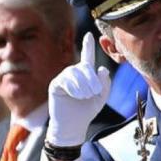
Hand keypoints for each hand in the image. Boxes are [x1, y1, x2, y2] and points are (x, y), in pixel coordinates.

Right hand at [47, 32, 110, 147]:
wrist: (74, 125)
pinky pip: (66, 80)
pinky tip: (76, 96)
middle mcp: (74, 74)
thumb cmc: (87, 111)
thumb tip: (102, 69)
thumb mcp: (101, 97)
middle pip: (84, 67)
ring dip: (84, 86)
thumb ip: (105, 83)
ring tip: (85, 96)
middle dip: (92, 79)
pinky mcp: (55, 84)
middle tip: (95, 92)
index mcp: (86, 75)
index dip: (88, 46)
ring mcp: (64, 78)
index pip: (87, 57)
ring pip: (76, 73)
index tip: (89, 34)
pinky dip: (74, 88)